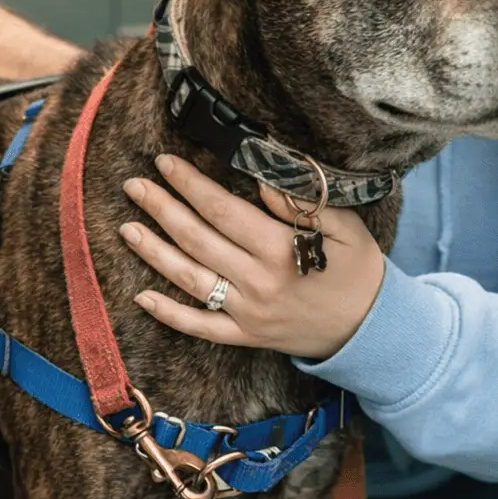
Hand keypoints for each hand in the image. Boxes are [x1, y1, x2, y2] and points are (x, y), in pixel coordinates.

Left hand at [119, 154, 386, 359]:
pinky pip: (200, 327)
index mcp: (281, 249)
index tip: (166, 162)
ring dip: (154, 252)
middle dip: (162, 208)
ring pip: (189, 279)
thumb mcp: (347, 228)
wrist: (370, 331)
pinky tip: (141, 296)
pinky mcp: (246, 336)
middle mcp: (257, 281)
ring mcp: (247, 312)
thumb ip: (306, 202)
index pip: (222, 210)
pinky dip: (168, 314)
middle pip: (197, 238)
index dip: (190, 184)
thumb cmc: (358, 271)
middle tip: (134, 185)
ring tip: (127, 227)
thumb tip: (261, 180)